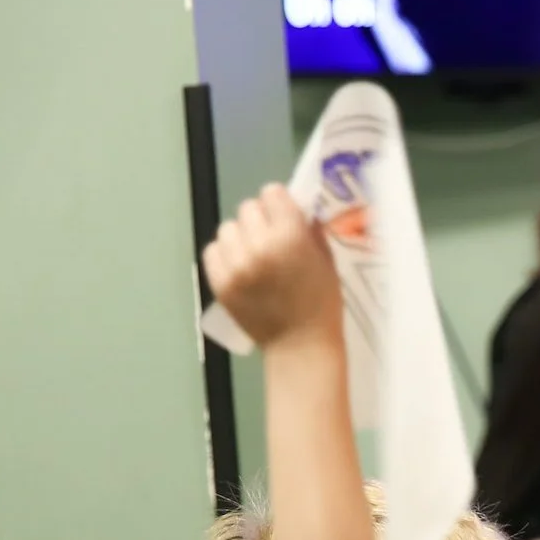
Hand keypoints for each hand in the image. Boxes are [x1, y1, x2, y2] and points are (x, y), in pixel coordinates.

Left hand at [203, 184, 341, 350]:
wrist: (300, 346)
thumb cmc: (321, 304)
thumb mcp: (326, 262)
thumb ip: (309, 230)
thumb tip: (295, 208)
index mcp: (291, 238)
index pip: (272, 193)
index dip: (279, 205)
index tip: (285, 219)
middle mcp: (260, 246)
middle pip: (248, 208)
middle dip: (260, 221)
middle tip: (270, 241)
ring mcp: (236, 265)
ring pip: (228, 228)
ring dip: (240, 237)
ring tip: (253, 256)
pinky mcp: (220, 281)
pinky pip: (213, 250)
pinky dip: (225, 255)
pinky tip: (239, 267)